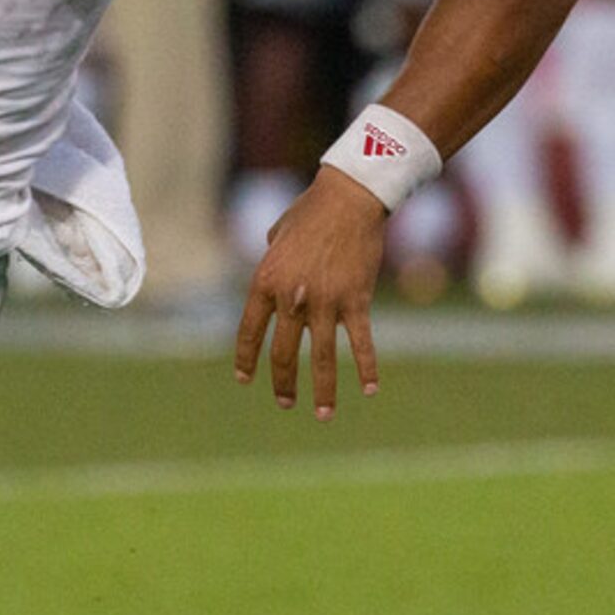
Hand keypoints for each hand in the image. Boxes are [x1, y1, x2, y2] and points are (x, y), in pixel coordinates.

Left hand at [232, 170, 387, 419]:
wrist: (348, 199)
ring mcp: (325, 302)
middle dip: (282, 383)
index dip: (247, 359)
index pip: (250, 331)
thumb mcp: (275, 239)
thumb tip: (270, 285)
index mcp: (264, 282)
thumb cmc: (308, 213)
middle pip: (283, 352)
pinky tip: (368, 389)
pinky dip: (366, 367)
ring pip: (320, 358)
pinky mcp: (356, 300)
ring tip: (322, 415)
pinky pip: (361, 342)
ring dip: (321, 390)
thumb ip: (271, 268)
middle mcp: (291, 298)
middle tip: (284, 403)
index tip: (246, 380)